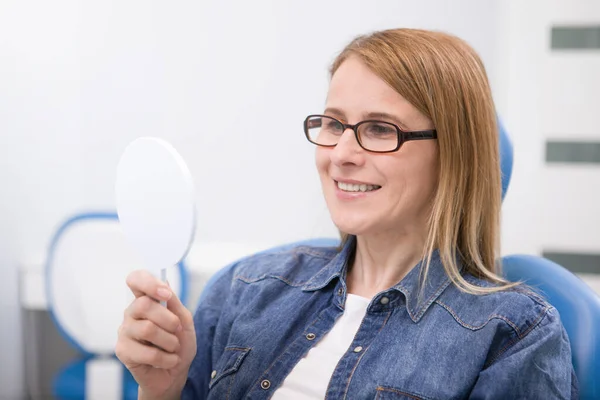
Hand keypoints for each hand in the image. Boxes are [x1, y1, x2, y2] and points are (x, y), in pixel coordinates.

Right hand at [116, 270, 196, 399]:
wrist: (174, 373)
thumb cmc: (178, 344)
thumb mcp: (184, 321)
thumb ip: (175, 304)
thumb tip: (165, 285)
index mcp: (146, 300)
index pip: (136, 279)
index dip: (148, 283)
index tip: (165, 294)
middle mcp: (132, 313)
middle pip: (144, 305)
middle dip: (169, 320)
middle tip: (176, 330)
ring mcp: (125, 331)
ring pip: (147, 329)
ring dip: (169, 341)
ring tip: (173, 347)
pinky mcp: (123, 351)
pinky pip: (147, 352)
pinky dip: (166, 358)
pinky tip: (168, 360)